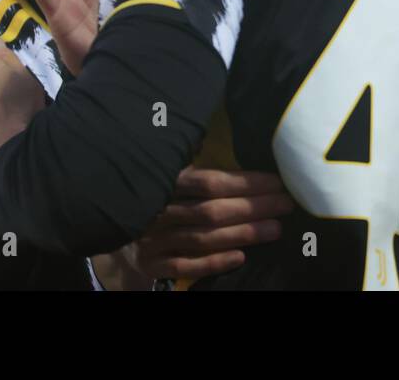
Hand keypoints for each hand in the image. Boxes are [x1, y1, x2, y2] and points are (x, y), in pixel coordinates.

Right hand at [123, 168, 295, 280]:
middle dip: (254, 207)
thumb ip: (193, 155)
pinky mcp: (151, 264)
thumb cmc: (156, 191)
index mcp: (166, 181)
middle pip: (212, 210)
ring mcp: (152, 239)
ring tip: (275, 229)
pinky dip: (214, 262)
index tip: (278, 182)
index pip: (210, 182)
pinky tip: (241, 256)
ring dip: (243, 234)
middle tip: (286, 205)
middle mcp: (158, 210)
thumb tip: (217, 131)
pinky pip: (185, 266)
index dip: (246, 182)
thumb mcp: (170, 168)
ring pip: (203, 238)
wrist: (113, 222)